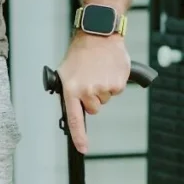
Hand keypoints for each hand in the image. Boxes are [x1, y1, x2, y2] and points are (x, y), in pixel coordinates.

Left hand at [56, 33, 130, 152]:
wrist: (98, 35)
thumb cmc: (81, 54)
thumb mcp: (65, 73)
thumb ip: (68, 93)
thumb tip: (71, 110)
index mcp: (71, 90)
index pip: (75, 119)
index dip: (79, 136)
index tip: (83, 148)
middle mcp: (87, 91)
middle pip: (94, 109)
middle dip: (92, 98)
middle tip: (90, 80)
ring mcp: (104, 87)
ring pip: (105, 99)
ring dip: (103, 88)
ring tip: (98, 71)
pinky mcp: (118, 82)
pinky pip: (116, 90)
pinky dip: (114, 82)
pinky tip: (108, 69)